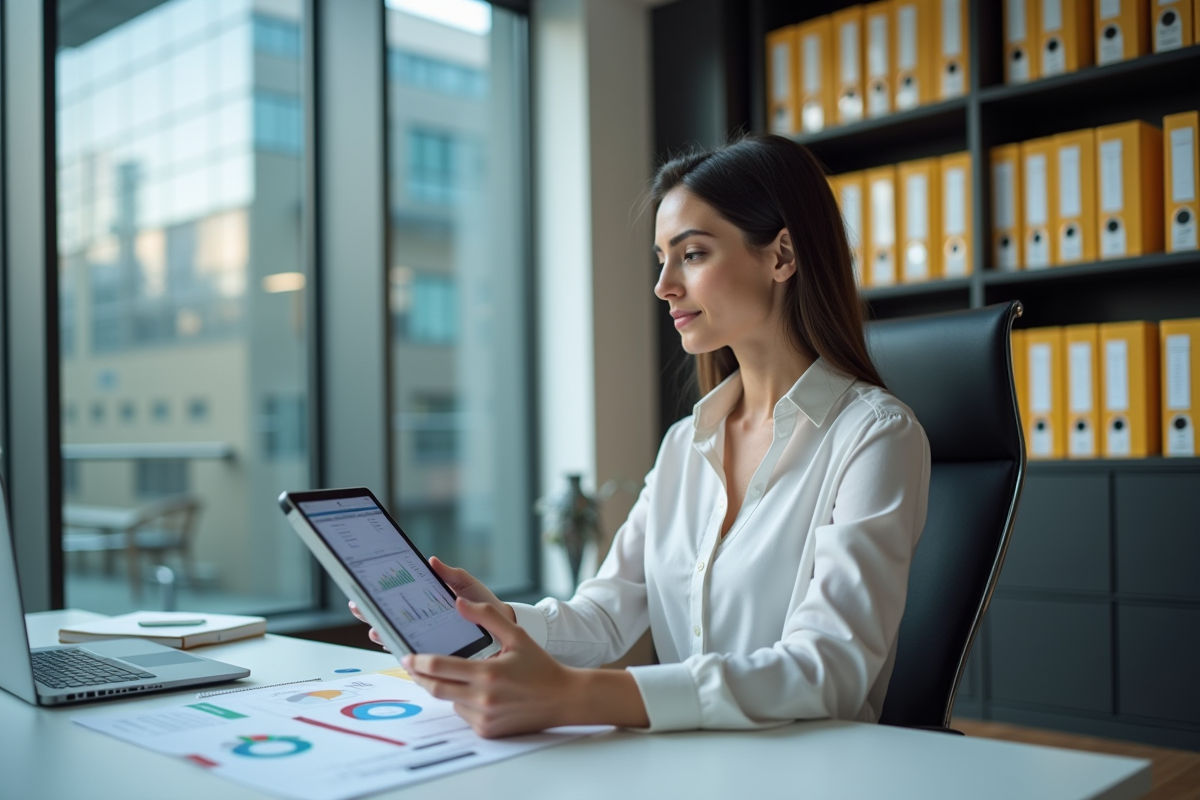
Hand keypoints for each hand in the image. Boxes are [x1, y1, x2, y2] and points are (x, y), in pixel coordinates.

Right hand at [348, 558, 513, 649]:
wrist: (503, 626)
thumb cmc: (483, 603)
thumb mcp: (466, 585)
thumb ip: (449, 575)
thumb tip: (431, 561)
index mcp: (426, 602)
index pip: (396, 600)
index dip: (379, 596)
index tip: (364, 590)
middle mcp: (422, 622)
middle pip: (391, 619)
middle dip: (372, 614)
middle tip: (359, 608)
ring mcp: (428, 638)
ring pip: (398, 638)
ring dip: (383, 634)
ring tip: (374, 629)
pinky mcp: (438, 655)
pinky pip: (417, 656)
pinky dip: (404, 652)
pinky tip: (396, 649)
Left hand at [403, 598, 586, 737]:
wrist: (563, 699)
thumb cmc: (540, 666)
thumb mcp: (517, 635)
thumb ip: (487, 616)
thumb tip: (459, 602)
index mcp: (487, 673)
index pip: (439, 667)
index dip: (418, 662)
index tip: (406, 656)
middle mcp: (483, 699)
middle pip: (435, 688)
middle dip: (419, 676)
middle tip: (411, 665)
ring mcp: (484, 718)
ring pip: (450, 701)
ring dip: (446, 688)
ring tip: (453, 675)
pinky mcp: (487, 730)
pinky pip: (464, 715)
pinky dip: (463, 703)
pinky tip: (478, 694)